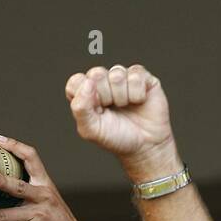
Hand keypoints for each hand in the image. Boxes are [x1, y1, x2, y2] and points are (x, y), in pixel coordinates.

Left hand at [0, 135, 99, 220]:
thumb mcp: (49, 204)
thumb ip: (28, 196)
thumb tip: (2, 189)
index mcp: (46, 185)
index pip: (31, 158)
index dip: (14, 146)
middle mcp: (42, 197)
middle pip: (18, 184)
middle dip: (2, 181)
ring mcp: (36, 215)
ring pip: (6, 212)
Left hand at [65, 63, 181, 182]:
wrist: (145, 146)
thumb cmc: (116, 137)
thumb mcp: (91, 130)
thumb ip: (80, 108)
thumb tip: (88, 83)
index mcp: (86, 93)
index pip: (76, 82)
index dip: (85, 96)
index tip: (95, 111)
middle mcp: (102, 82)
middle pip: (96, 74)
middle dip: (105, 96)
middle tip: (111, 110)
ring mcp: (122, 77)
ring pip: (116, 74)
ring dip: (122, 97)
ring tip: (125, 106)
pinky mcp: (141, 76)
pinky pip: (135, 75)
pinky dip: (137, 93)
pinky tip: (138, 101)